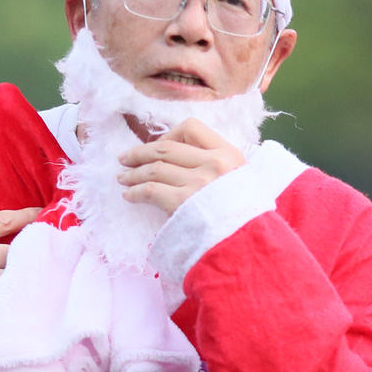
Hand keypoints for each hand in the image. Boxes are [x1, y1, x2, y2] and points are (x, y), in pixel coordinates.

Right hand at [0, 206, 39, 321]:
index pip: (6, 220)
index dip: (30, 217)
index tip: (45, 215)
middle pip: (15, 252)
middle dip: (28, 252)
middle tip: (42, 251)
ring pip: (10, 277)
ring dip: (20, 277)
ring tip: (35, 276)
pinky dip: (7, 302)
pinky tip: (17, 299)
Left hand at [117, 119, 245, 214]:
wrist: (249, 242)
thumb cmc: (245, 215)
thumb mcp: (241, 180)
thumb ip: (218, 166)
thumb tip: (181, 161)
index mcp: (228, 153)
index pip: (191, 128)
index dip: (168, 135)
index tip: (158, 147)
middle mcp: (213, 163)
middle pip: (165, 148)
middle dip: (140, 153)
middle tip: (125, 159)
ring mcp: (198, 183)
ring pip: (154, 168)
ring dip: (133, 173)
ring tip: (123, 178)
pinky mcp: (183, 203)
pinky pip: (150, 190)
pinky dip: (134, 191)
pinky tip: (128, 195)